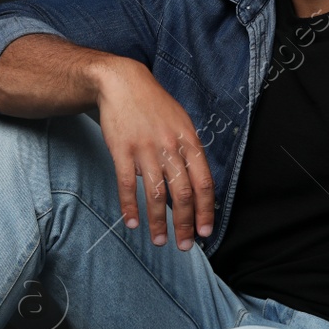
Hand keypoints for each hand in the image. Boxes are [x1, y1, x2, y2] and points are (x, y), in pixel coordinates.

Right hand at [93, 58, 215, 250]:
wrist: (122, 83)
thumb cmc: (155, 105)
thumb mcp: (182, 122)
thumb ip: (190, 152)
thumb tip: (197, 184)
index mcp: (189, 141)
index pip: (203, 182)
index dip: (206, 210)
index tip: (206, 231)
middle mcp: (170, 147)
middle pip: (183, 193)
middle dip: (185, 223)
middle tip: (185, 245)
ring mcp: (145, 149)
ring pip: (156, 194)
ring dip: (159, 222)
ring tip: (159, 241)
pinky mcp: (122, 151)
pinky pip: (128, 185)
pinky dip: (130, 207)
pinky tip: (133, 223)